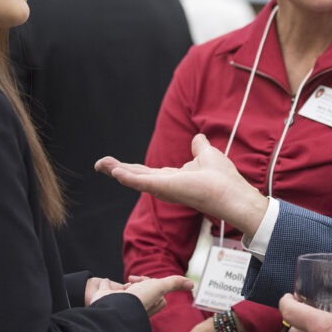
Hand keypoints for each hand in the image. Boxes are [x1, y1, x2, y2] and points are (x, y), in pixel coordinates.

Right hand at [90, 275, 192, 316]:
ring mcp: (119, 301)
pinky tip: (105, 282)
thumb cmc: (139, 299)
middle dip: (138, 282)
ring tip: (126, 285)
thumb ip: (174, 283)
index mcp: (147, 302)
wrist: (114, 307)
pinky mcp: (105, 298)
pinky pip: (106, 287)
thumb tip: (192, 284)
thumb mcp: (159, 287)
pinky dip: (105, 284)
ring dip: (126, 285)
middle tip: (133, 281)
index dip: (151, 282)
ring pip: (125, 289)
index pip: (154, 289)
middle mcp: (133, 303)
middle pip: (140, 288)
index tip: (146, 280)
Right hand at [95, 133, 268, 238]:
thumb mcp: (207, 155)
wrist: (231, 194)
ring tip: (101, 165)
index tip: (118, 165)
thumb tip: (197, 138)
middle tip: (100, 165)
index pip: (149, 173)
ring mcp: (164, 188)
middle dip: (118, 170)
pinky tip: (115, 171)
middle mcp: (166, 185)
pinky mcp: (164, 188)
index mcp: (174, 179)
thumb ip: (199, 148)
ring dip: (117, 171)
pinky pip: (141, 181)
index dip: (133, 169)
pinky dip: (127, 176)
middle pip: (136, 176)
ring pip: (135, 178)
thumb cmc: (223, 179)